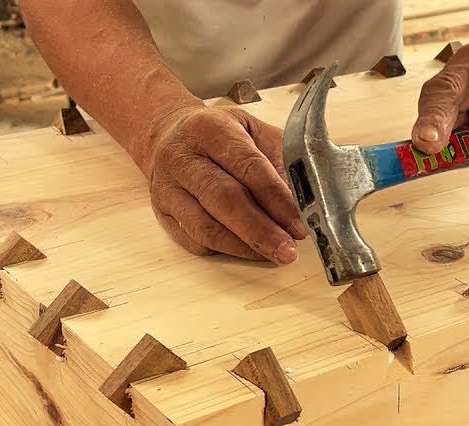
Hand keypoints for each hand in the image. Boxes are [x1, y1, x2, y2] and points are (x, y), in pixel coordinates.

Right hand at [141, 105, 304, 261]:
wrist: (169, 134)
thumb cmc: (221, 135)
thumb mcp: (254, 131)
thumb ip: (280, 160)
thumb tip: (305, 201)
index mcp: (210, 128)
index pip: (248, 167)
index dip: (276, 199)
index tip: (298, 222)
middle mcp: (182, 157)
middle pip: (224, 199)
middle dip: (261, 230)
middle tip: (288, 249)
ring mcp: (167, 188)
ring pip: (206, 226)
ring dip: (245, 246)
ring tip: (274, 254)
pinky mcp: (163, 215)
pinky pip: (196, 241)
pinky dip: (228, 250)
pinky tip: (251, 251)